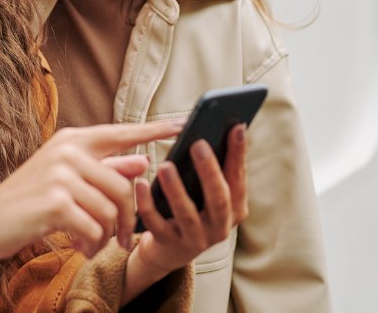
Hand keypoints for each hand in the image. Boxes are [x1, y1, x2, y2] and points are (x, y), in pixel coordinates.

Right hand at [0, 121, 181, 260]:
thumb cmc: (29, 202)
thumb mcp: (67, 180)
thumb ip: (105, 170)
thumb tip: (144, 162)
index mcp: (73, 140)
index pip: (122, 132)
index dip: (154, 131)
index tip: (182, 124)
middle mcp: (69, 150)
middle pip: (124, 186)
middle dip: (129, 219)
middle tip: (124, 241)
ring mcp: (61, 174)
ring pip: (111, 210)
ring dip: (107, 237)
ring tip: (93, 246)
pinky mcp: (56, 201)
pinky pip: (95, 227)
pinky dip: (92, 244)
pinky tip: (80, 248)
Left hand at [126, 124, 248, 289]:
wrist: (170, 251)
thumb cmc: (192, 208)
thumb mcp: (208, 193)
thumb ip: (214, 170)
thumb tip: (212, 130)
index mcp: (234, 209)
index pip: (238, 179)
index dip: (238, 154)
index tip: (236, 127)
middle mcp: (220, 227)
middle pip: (218, 199)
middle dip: (209, 171)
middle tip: (198, 143)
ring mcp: (195, 239)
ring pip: (186, 213)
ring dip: (176, 189)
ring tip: (165, 166)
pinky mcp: (168, 244)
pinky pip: (156, 223)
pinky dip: (147, 203)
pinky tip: (139, 183)